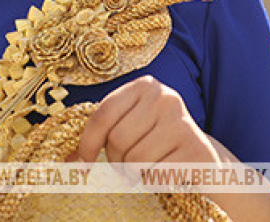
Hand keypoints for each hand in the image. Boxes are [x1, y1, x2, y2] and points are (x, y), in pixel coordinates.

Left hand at [66, 75, 218, 164]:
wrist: (204, 162)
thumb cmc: (158, 145)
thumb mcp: (130, 130)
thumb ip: (99, 138)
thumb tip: (65, 161)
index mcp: (145, 86)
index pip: (103, 114)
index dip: (87, 144)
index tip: (83, 165)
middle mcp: (165, 97)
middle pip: (117, 139)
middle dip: (117, 162)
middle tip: (129, 166)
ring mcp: (182, 122)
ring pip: (135, 160)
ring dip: (135, 175)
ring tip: (146, 171)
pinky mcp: (196, 150)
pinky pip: (156, 174)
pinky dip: (154, 182)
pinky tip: (165, 175)